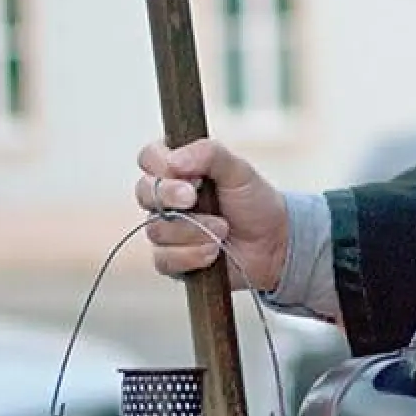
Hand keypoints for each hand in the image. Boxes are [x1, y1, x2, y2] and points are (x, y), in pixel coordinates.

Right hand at [137, 137, 288, 291]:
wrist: (273, 242)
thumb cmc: (253, 201)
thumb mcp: (238, 169)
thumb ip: (209, 154)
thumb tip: (173, 160)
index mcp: (177, 168)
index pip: (149, 157)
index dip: (161, 164)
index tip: (190, 174)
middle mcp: (166, 198)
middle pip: (143, 192)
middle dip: (169, 196)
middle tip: (193, 198)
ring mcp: (166, 229)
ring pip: (156, 229)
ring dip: (193, 230)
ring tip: (223, 229)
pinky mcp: (171, 260)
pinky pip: (164, 259)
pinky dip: (192, 255)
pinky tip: (214, 250)